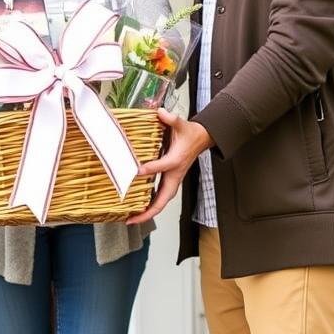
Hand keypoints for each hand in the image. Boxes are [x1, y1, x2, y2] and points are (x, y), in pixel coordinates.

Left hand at [126, 107, 213, 224]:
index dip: (150, 170)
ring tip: (131, 220)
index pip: (163, 167)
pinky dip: (150, 205)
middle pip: (163, 199)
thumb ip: (170, 119)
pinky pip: (160, 197)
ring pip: (162, 201)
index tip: (136, 172)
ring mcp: (174, 180)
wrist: (202, 139)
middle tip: (132, 219)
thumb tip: (161, 113)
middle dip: (148, 211)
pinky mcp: (171, 181)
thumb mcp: (181, 124)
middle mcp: (175, 174)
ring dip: (148, 212)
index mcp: (177, 160)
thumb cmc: (190, 133)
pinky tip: (139, 209)